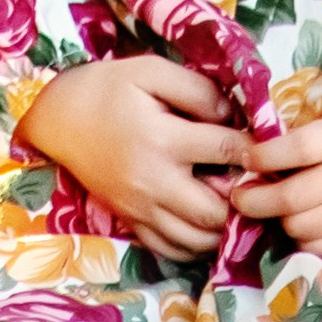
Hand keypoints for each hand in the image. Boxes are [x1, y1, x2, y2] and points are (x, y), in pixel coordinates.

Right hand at [15, 56, 248, 258]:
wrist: (57, 118)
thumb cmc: (106, 89)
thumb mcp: (149, 71)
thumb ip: (195, 89)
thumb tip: (230, 115)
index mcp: (162, 139)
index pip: (226, 150)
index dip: (254, 148)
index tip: (264, 144)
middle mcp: (154, 181)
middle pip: (217, 210)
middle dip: (244, 200)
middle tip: (253, 183)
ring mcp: (141, 208)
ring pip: (198, 238)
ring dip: (225, 228)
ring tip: (235, 206)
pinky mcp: (131, 221)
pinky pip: (171, 250)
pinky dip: (197, 245)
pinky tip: (207, 226)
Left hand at [228, 117, 321, 256]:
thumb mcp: (315, 136)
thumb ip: (282, 146)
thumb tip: (239, 165)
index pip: (298, 149)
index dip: (266, 157)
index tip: (245, 161)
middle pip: (292, 197)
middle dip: (256, 201)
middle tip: (241, 199)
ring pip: (300, 227)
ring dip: (280, 222)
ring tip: (278, 213)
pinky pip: (315, 248)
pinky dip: (300, 240)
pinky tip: (300, 226)